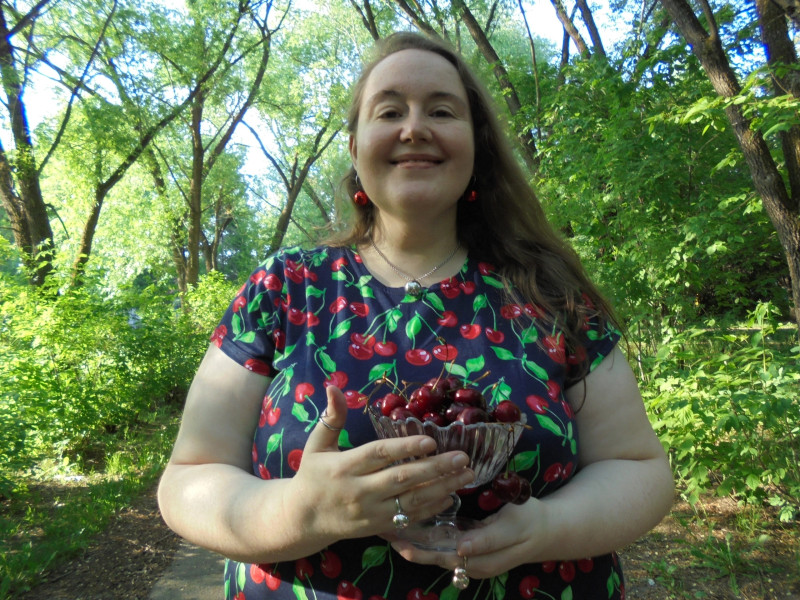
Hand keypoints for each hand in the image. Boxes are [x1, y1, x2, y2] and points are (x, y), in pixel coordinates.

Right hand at [285, 386, 474, 543]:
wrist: (302, 519)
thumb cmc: (312, 475)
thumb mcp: (316, 444)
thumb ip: (331, 418)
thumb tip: (333, 386)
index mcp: (344, 467)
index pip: (379, 455)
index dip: (405, 448)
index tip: (431, 441)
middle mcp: (359, 491)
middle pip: (401, 479)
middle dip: (435, 468)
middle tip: (463, 457)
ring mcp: (370, 512)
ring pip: (410, 501)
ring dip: (441, 488)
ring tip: (466, 475)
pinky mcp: (377, 527)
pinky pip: (408, 518)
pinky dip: (431, 508)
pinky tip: (450, 496)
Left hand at [390, 499, 547, 577]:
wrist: (547, 531)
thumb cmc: (529, 522)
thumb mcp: (511, 527)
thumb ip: (486, 539)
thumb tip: (461, 549)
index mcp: (482, 560)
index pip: (444, 557)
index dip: (421, 550)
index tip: (402, 542)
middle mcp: (472, 565)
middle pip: (436, 558)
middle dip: (410, 547)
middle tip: (388, 534)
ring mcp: (471, 560)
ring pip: (438, 555)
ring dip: (415, 545)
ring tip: (391, 532)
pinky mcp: (470, 552)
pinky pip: (445, 549)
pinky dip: (427, 542)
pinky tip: (411, 530)